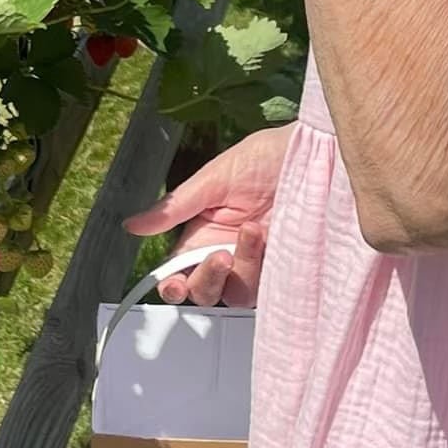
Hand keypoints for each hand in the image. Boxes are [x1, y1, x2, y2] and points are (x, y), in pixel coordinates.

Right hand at [121, 124, 295, 306]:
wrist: (316, 152)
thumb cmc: (267, 157)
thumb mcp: (215, 177)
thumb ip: (176, 206)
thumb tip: (131, 226)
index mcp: (204, 232)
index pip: (179, 271)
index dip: (171, 285)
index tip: (171, 284)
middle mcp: (227, 251)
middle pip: (203, 291)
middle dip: (204, 281)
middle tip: (218, 256)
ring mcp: (256, 261)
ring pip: (233, 294)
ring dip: (238, 270)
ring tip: (252, 231)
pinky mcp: (283, 267)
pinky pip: (264, 287)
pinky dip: (260, 268)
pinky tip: (266, 238)